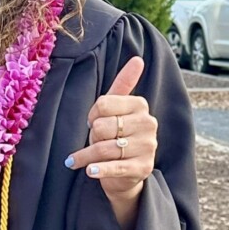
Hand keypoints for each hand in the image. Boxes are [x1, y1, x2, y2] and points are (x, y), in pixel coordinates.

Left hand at [65, 57, 157, 200]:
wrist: (125, 171)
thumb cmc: (116, 132)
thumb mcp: (116, 106)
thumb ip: (124, 82)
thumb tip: (138, 59)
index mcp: (140, 105)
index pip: (103, 104)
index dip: (93, 114)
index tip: (93, 119)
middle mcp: (148, 125)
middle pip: (102, 126)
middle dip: (93, 135)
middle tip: (95, 139)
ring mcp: (147, 148)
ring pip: (105, 147)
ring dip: (86, 155)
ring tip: (80, 159)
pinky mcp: (142, 168)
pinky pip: (114, 167)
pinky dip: (98, 169)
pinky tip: (90, 171)